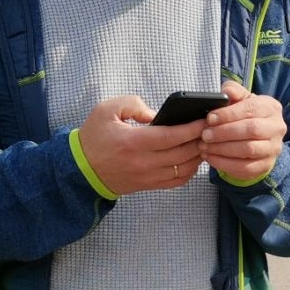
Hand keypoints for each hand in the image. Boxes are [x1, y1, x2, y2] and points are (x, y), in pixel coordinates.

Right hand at [76, 95, 206, 194]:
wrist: (79, 170)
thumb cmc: (94, 137)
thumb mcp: (107, 110)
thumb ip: (134, 104)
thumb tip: (158, 114)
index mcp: (133, 142)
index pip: (172, 137)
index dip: (192, 128)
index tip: (205, 119)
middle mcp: (143, 162)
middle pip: (183, 153)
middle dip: (200, 139)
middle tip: (211, 127)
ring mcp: (147, 177)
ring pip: (184, 169)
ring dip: (198, 155)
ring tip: (204, 140)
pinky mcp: (148, 185)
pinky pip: (176, 181)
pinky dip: (189, 170)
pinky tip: (193, 157)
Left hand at [199, 81, 286, 181]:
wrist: (257, 138)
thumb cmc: (245, 115)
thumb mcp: (240, 99)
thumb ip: (233, 91)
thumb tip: (227, 92)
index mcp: (272, 107)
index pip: (251, 109)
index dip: (229, 114)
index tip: (210, 118)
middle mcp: (277, 128)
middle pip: (252, 130)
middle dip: (224, 132)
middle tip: (205, 134)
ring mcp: (273, 148)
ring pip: (249, 150)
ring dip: (222, 149)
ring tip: (204, 146)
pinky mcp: (265, 165)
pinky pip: (245, 168)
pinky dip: (224, 163)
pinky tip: (210, 157)